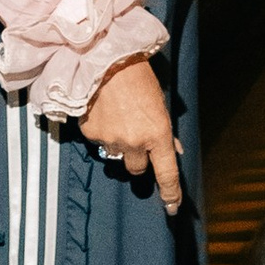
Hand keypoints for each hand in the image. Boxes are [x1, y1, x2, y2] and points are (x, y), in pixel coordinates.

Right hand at [81, 56, 180, 213]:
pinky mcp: (91, 134)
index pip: (167, 174)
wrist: (104, 58)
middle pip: (137, 169)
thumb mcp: (159, 103)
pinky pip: (99, 141)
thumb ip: (166, 131)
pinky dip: (102, 131)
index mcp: (158, 134)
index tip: (172, 206)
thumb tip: (174, 150)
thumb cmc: (138, 77)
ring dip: (119, 144)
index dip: (171, 193)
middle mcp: (134, 142)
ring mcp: (111, 140)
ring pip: (116, 155)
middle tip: (135, 136)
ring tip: (117, 116)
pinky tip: (103, 110)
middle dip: (138, 157)